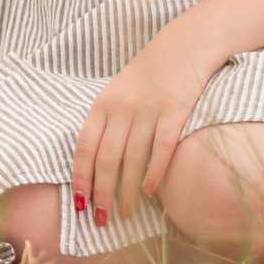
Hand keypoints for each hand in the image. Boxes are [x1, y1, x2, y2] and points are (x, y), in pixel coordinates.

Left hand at [71, 31, 217, 227]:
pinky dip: (155, 171)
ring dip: (126, 191)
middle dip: (101, 193)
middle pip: (107, 159)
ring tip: (125, 212)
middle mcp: (122, 108)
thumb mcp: (117, 94)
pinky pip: (162, 147)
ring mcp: (148, 109)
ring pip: (132, 159)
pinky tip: (150, 190)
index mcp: (102, 104)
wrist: (184, 45)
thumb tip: (98, 167)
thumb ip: (107, 124)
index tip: (79, 203)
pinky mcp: (175, 111)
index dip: (81, 177)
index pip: (85, 147)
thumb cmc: (148, 75)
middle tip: (102, 219)